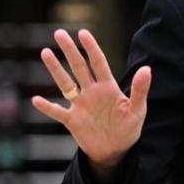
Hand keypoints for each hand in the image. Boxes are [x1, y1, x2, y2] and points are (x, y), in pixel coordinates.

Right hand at [31, 29, 150, 172]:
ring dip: (55, 69)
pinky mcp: (72, 120)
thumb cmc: (129, 128)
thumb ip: (140, 90)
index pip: (98, 63)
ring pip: (65, 84)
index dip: (91, 48)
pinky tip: (36, 99)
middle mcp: (92, 92)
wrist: (116, 150)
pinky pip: (57, 112)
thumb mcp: (137, 109)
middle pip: (78, 67)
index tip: (83, 33)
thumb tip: (147, 68)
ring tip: (45, 52)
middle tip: (59, 33)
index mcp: (108, 87)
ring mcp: (80, 105)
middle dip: (69, 50)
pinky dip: (47, 107)